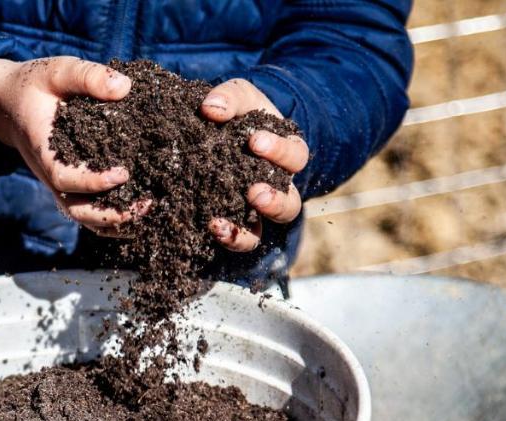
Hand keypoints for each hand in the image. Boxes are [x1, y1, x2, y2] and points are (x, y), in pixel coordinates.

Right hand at [0, 57, 148, 235]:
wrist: (8, 104)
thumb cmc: (34, 84)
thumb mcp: (56, 70)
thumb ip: (87, 76)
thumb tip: (125, 87)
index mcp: (44, 149)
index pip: (65, 177)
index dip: (93, 182)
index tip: (123, 173)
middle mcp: (50, 174)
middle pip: (76, 210)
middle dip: (110, 214)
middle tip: (146, 204)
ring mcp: (58, 183)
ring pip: (83, 216)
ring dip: (115, 222)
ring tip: (148, 211)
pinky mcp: (69, 184)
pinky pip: (88, 210)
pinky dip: (112, 218)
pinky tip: (139, 210)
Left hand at [200, 79, 308, 251]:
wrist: (221, 130)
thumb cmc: (239, 113)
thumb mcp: (240, 97)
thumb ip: (230, 97)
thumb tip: (211, 108)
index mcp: (286, 154)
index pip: (294, 155)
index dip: (278, 151)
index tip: (254, 141)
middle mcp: (278, 186)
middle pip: (290, 201)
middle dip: (274, 198)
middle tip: (254, 191)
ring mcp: (259, 209)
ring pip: (267, 228)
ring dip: (251, 227)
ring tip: (229, 220)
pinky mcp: (238, 223)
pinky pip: (244, 239)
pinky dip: (233, 237)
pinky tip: (214, 227)